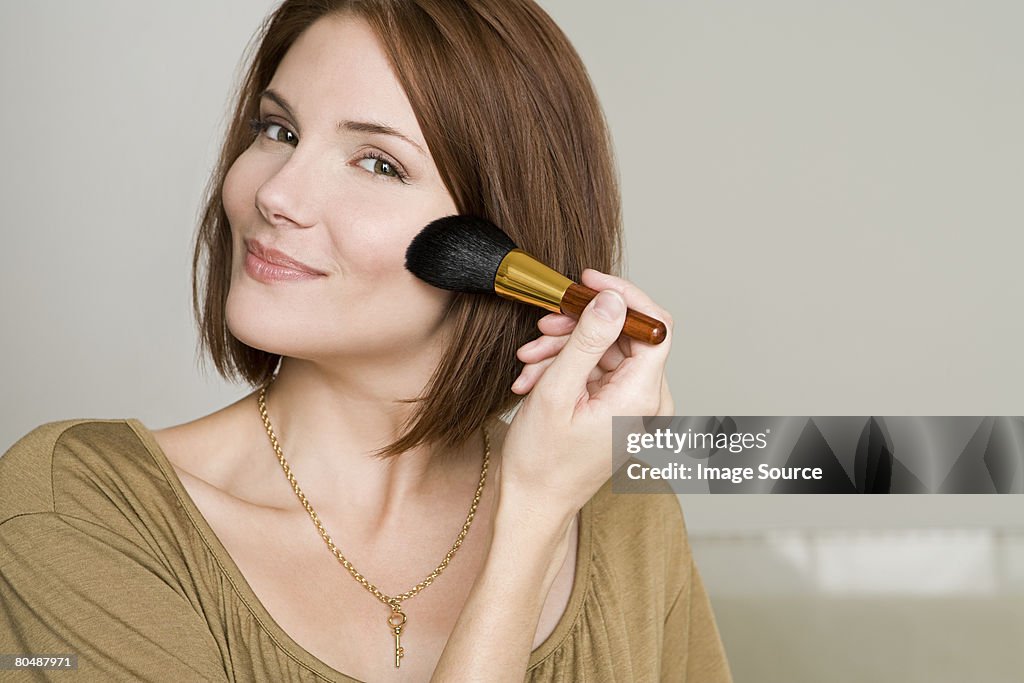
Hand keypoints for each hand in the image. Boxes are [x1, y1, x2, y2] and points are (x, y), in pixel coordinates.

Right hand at [499, 269, 674, 523]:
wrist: (534, 503)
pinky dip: (568, 367)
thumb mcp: (556, 392)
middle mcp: (649, 402)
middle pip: (626, 335)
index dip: (622, 295)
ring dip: (565, 348)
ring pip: (607, 350)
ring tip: (529, 361)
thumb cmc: (541, 460)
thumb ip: (586, 341)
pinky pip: (599, 370)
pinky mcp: (620, 409)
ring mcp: (636, 407)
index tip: (586, 283)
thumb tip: (612, 299)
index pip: (654, 325)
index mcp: (641, 397)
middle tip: (542, 327)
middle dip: (580, 326)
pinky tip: (536, 378)